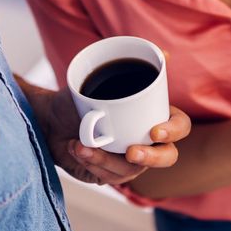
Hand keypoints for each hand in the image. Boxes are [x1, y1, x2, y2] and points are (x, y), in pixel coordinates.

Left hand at [16, 75, 190, 186]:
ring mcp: (129, 162)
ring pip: (131, 170)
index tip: (154, 131)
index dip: (173, 131)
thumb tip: (164, 53)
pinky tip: (77, 149)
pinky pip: (108, 176)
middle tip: (130, 152)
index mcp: (155, 117)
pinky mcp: (109, 174)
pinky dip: (91, 162)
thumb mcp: (104, 78)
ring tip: (81, 144)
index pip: (179, 126)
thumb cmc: (80, 98)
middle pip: (167, 157)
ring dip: (105, 158)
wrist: (50, 118)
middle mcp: (147, 141)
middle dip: (152, 158)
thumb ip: (137, 66)